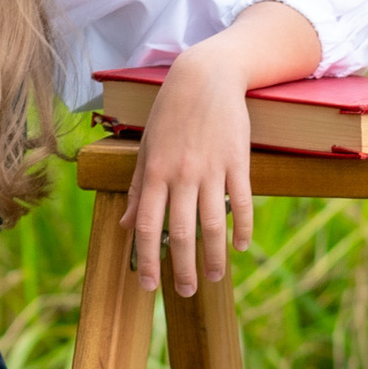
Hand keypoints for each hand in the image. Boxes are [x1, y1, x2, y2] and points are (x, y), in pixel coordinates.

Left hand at [121, 36, 256, 298]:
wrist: (205, 77)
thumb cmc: (170, 114)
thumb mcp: (147, 149)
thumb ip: (138, 190)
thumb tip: (125, 225)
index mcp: (155, 173)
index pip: (148, 227)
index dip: (148, 260)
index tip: (150, 286)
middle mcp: (182, 174)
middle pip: (181, 233)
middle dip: (183, 268)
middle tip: (187, 291)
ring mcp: (212, 169)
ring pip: (213, 223)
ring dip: (214, 256)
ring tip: (215, 276)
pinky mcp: (238, 161)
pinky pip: (241, 202)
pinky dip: (243, 227)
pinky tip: (240, 246)